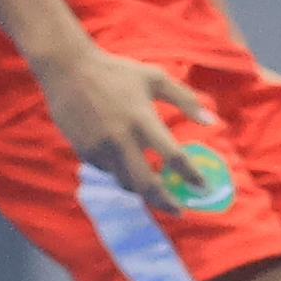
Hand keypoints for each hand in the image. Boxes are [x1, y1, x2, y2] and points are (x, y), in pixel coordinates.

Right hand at [36, 43, 219, 213]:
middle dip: (166, 203)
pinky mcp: (85, 151)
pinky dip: (122, 172)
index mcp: (142, 119)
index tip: (203, 187)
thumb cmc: (116, 72)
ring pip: (126, 182)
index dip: (191, 175)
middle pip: (147, 184)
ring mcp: (101, 148)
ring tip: (156, 190)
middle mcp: (121, 139)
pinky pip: (108, 171)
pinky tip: (126, 162)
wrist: (68, 70)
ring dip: (143, 190)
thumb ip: (186, 100)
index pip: (172, 156)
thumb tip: (212, 122)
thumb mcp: (155, 78)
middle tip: (179, 211)